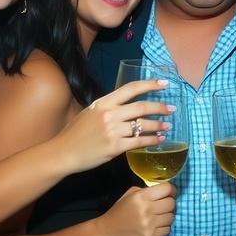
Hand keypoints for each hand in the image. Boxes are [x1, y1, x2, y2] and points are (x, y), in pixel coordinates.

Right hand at [54, 79, 174, 172]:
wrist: (63, 152)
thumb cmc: (76, 132)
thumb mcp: (91, 112)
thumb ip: (109, 107)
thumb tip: (127, 105)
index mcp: (104, 102)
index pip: (131, 88)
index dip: (150, 85)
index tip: (164, 83)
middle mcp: (110, 114)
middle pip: (142, 107)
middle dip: (160, 107)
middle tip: (172, 109)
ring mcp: (113, 131)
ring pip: (143, 125)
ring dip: (159, 125)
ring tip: (167, 126)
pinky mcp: (115, 147)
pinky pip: (139, 142)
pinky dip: (152, 140)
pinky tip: (159, 140)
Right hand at [95, 183, 176, 235]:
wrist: (106, 234)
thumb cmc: (117, 213)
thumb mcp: (128, 195)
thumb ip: (145, 191)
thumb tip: (162, 191)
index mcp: (141, 196)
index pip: (167, 188)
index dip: (171, 190)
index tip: (171, 193)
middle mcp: (147, 209)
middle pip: (171, 203)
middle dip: (170, 203)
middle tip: (164, 206)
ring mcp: (150, 224)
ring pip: (171, 217)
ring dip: (167, 216)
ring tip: (159, 217)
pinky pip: (167, 230)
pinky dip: (164, 228)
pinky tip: (156, 227)